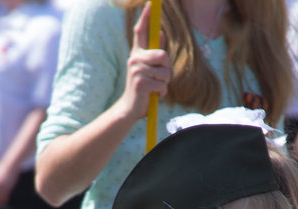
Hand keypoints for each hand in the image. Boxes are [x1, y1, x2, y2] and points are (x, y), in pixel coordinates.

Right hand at [119, 1, 170, 120]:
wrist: (130, 109)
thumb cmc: (142, 89)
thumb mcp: (148, 70)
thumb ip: (154, 54)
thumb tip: (160, 34)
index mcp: (136, 54)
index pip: (140, 32)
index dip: (146, 18)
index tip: (151, 4)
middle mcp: (135, 59)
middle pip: (163, 55)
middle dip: (167, 68)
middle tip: (160, 78)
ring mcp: (137, 70)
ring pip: (165, 72)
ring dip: (165, 83)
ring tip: (155, 88)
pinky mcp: (141, 82)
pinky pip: (162, 84)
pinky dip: (161, 93)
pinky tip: (153, 96)